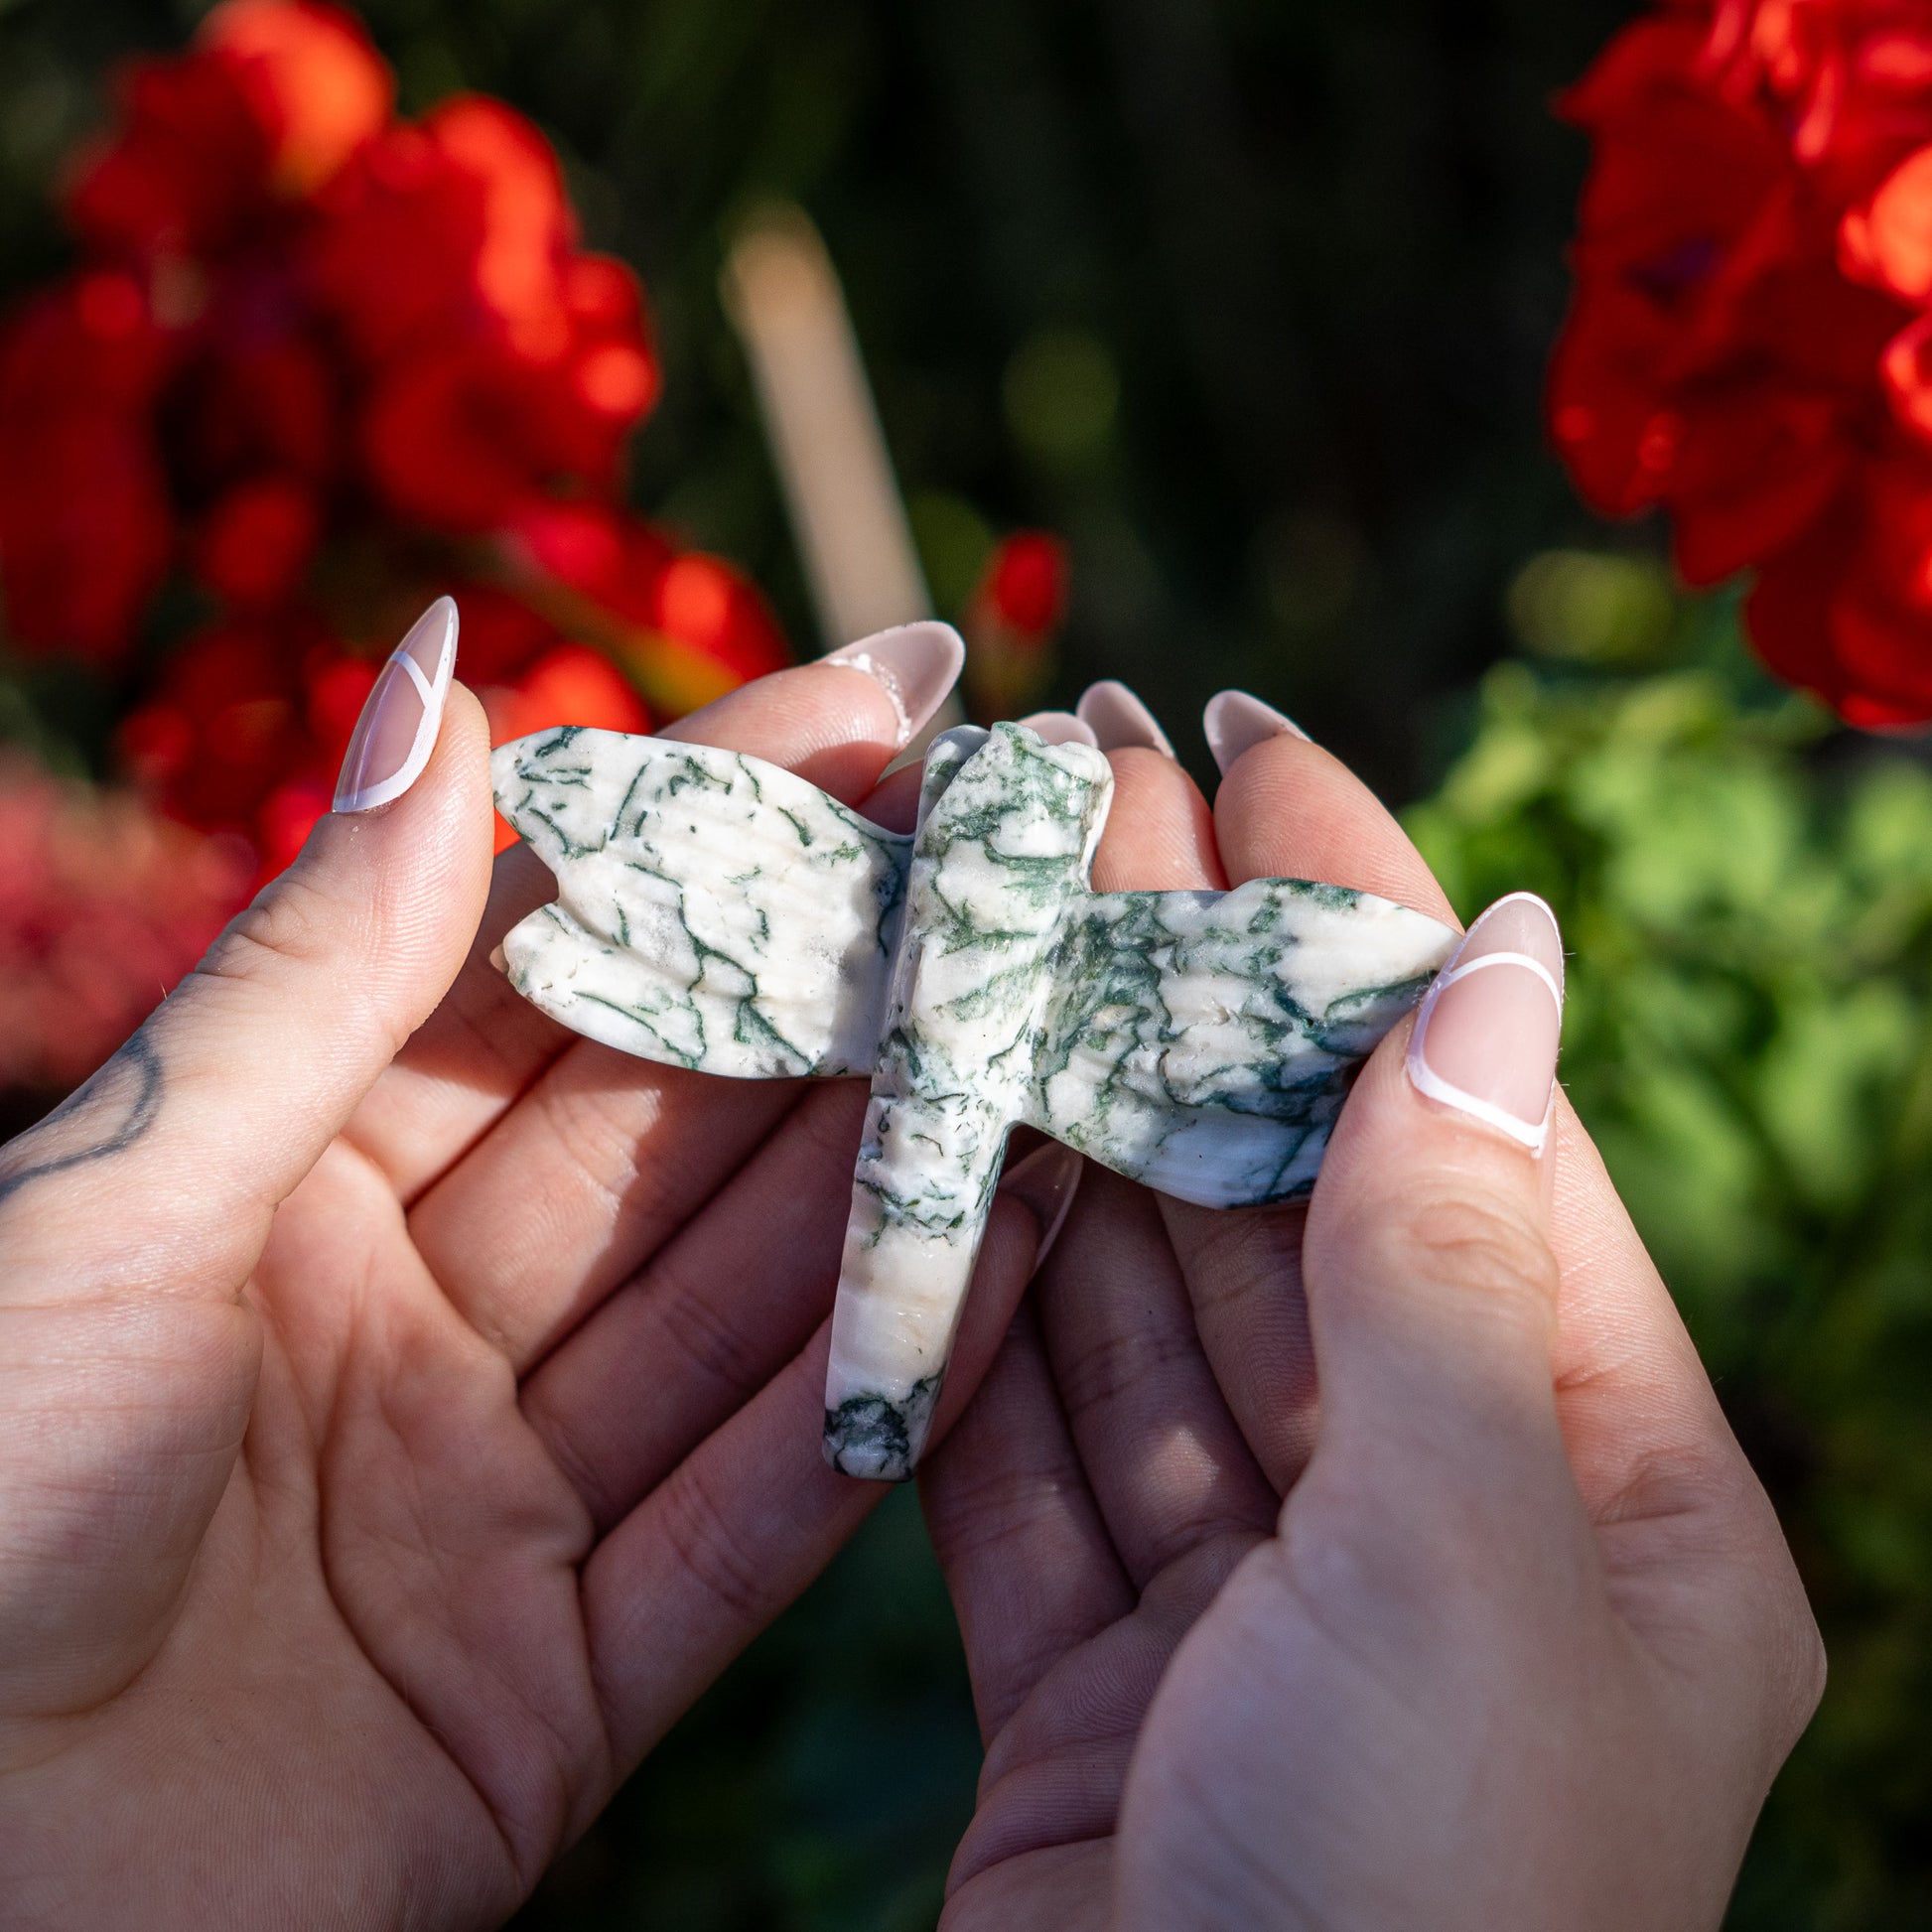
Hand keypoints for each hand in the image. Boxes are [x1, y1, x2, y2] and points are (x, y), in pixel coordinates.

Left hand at [0, 613, 1056, 1927]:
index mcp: (293, 1181)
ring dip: (901, 1179)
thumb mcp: (127, 1195)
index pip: (553, 958)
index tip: (887, 695)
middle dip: (851, 987)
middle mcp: (419, 1321)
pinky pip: (757, 1521)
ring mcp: (503, 1501)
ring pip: (746, 1313)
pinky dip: (888, 1405)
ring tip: (1058, 1031)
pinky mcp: (563, 1686)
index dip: (716, 821)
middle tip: (1021, 857)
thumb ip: (324, 961)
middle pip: (682, 1129)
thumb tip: (452, 669)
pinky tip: (1015, 1262)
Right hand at [922, 694, 1824, 1930]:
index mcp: (1598, 1478)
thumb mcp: (1475, 1576)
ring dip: (1050, 1127)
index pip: (1455, 1120)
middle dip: (1169, 991)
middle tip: (1064, 798)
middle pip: (1274, 1189)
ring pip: (1134, 1298)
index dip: (1346, 922)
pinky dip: (966, 1313)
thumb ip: (1460, 1266)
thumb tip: (1497, 969)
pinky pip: (1027, 1446)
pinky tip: (913, 1168)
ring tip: (967, 940)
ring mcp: (1257, 1593)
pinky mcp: (1102, 1678)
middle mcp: (1436, 1515)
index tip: (1247, 748)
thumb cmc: (1415, 1926)